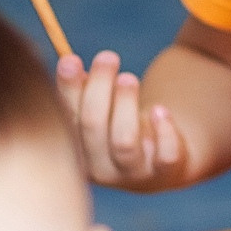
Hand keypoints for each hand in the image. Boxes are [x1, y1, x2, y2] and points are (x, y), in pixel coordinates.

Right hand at [59, 50, 190, 188]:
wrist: (156, 158)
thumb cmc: (117, 125)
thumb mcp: (100, 108)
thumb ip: (83, 89)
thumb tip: (68, 62)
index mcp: (76, 152)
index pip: (66, 120)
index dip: (67, 90)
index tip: (70, 60)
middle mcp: (99, 169)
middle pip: (93, 127)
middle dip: (99, 88)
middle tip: (108, 56)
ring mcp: (132, 174)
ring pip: (124, 141)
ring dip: (125, 104)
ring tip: (129, 77)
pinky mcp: (164, 172)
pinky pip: (164, 156)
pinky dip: (163, 130)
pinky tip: (160, 109)